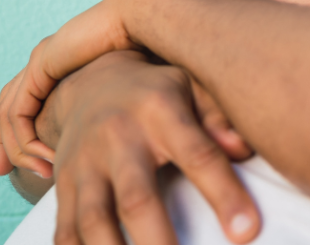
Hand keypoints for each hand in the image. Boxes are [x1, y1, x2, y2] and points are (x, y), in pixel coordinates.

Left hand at [4, 0, 155, 165]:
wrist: (147, 17)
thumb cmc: (152, 47)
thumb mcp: (132, 85)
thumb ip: (121, 105)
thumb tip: (134, 134)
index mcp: (64, 62)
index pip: (27, 100)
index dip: (24, 131)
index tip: (34, 158)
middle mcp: (46, 61)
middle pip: (9, 106)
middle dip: (3, 142)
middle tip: (2, 170)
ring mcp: (40, 62)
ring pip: (9, 114)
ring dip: (17, 147)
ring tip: (38, 171)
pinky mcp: (41, 67)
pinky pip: (17, 111)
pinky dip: (23, 139)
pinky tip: (42, 155)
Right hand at [36, 51, 259, 243]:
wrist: (90, 82)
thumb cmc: (158, 92)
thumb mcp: (193, 86)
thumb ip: (220, 116)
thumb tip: (243, 149)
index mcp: (161, 111)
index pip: (198, 155)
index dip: (223, 195)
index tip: (246, 233)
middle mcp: (118, 139)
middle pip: (138, 199)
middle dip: (158, 243)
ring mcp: (84, 165)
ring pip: (94, 221)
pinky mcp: (63, 187)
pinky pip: (65, 232)